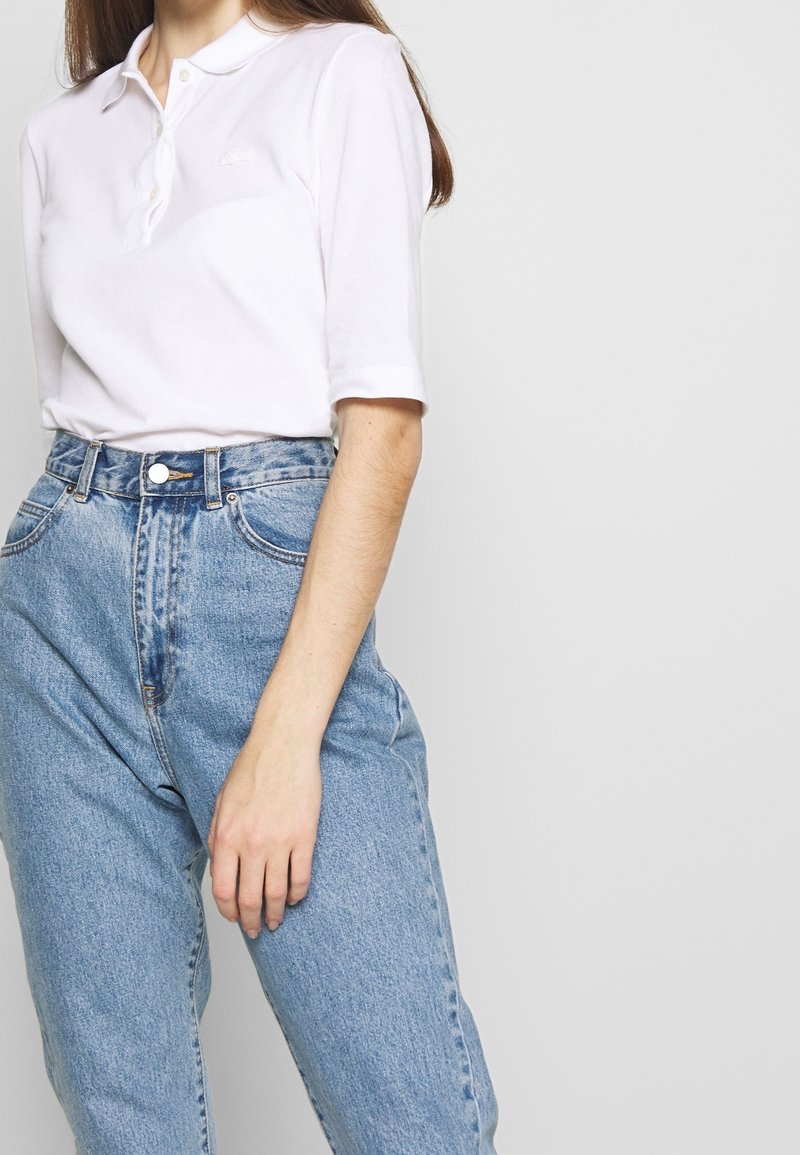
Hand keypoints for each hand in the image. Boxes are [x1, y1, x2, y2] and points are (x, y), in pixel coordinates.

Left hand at [206, 730, 321, 936]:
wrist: (282, 746)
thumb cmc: (251, 769)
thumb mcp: (221, 803)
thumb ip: (218, 838)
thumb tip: (220, 869)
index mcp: (227, 836)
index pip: (223, 890)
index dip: (228, 912)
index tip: (234, 919)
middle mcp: (251, 844)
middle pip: (249, 899)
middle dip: (251, 922)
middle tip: (255, 931)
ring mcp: (280, 842)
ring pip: (276, 893)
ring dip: (275, 913)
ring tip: (276, 920)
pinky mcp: (304, 836)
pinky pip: (301, 877)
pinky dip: (297, 894)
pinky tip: (294, 898)